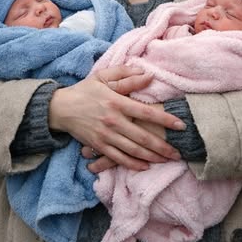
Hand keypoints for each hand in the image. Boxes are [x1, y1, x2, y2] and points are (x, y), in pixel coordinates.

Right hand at [49, 66, 184, 170]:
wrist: (61, 108)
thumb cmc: (86, 90)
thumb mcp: (104, 77)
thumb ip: (126, 75)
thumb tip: (148, 75)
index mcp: (116, 102)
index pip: (146, 113)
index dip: (165, 120)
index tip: (180, 125)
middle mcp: (113, 121)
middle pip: (142, 137)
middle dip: (162, 146)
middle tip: (178, 152)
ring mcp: (105, 136)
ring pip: (133, 150)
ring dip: (152, 157)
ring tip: (167, 160)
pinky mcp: (98, 146)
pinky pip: (118, 158)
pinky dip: (133, 164)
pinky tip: (145, 166)